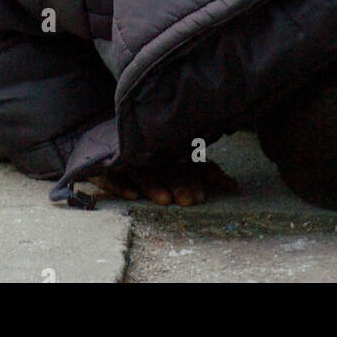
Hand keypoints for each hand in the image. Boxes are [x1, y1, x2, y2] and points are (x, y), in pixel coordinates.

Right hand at [87, 159, 237, 205]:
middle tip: (190, 201)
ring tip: (166, 200)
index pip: (182, 163)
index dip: (193, 179)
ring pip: (141, 173)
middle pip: (164, 169)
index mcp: (168, 152)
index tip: (202, 197)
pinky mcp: (104, 168)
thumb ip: (208, 173)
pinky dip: (120, 185)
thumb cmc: (150, 155)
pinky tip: (132, 195)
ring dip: (153, 187)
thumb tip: (235, 186)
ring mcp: (126, 160)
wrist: (102, 135)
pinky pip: (110, 176)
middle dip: (178, 184)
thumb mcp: (180, 164)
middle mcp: (148, 154)